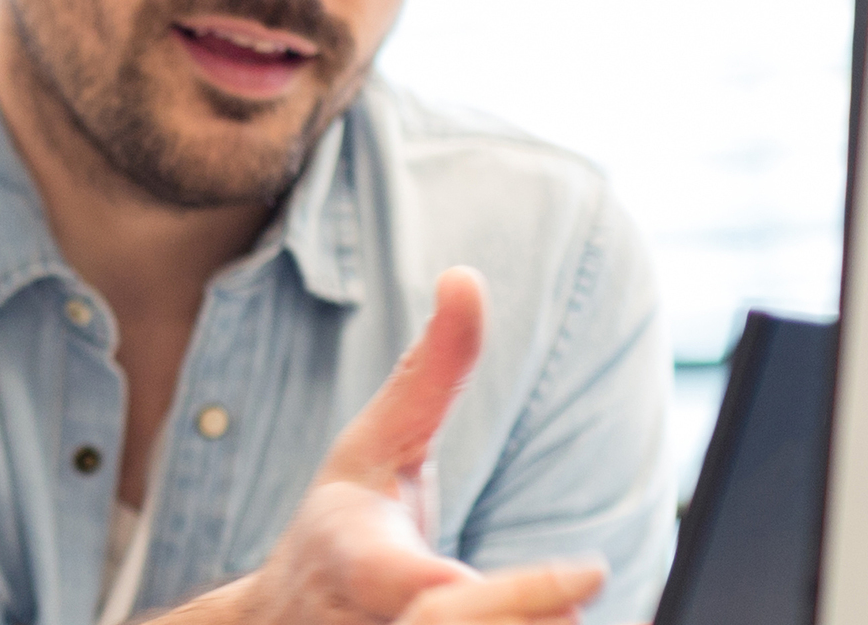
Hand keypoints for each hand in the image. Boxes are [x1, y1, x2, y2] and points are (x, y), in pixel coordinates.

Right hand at [155, 268, 602, 624]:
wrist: (277, 622)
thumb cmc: (343, 523)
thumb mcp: (376, 442)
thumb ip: (431, 372)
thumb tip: (466, 277)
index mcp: (356, 561)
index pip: (430, 587)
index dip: (511, 594)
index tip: (588, 577)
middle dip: (520, 618)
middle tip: (584, 598)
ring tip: (591, 617)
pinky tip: (561, 623)